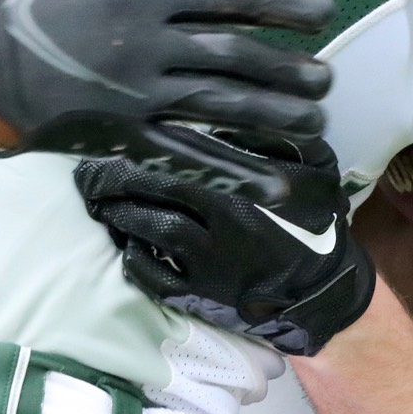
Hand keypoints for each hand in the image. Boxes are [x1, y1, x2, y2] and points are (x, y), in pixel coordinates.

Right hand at [0, 0, 335, 201]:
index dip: (281, 6)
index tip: (323, 14)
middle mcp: (149, 48)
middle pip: (236, 57)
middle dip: (287, 68)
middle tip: (327, 77)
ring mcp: (137, 96)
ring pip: (221, 106)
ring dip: (274, 115)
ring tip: (316, 119)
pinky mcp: (121, 134)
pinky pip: (186, 157)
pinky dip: (232, 171)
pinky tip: (273, 183)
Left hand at [76, 139, 373, 355]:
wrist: (324, 288)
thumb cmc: (316, 219)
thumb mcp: (316, 166)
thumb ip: (277, 138)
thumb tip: (227, 117)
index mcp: (249, 186)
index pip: (185, 155)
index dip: (143, 142)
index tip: (115, 132)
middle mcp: (224, 223)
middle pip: (156, 191)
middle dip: (116, 178)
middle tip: (88, 170)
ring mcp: (210, 263)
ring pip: (149, 232)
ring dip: (118, 215)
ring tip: (98, 203)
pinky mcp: (201, 297)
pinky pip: (155, 278)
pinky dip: (133, 260)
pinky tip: (123, 244)